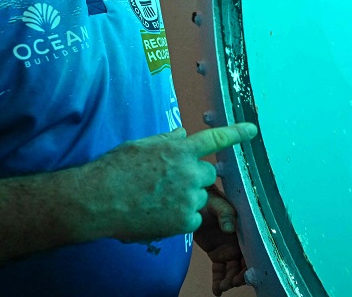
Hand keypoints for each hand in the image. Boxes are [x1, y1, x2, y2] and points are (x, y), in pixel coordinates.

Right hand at [79, 123, 257, 243]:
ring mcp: (188, 198)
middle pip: (208, 173)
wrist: (98, 201)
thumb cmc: (114, 169)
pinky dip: (180, 217)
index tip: (253, 130)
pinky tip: (157, 213)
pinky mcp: (184, 220)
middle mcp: (189, 172)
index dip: (237, 133)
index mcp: (179, 149)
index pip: (215, 138)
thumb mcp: (140, 145)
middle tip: (169, 181)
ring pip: (200, 197)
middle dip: (195, 176)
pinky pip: (192, 217)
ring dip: (186, 198)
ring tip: (157, 199)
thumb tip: (182, 134)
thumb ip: (166, 140)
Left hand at [194, 185, 246, 295]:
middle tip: (232, 282)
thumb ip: (225, 213)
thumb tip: (229, 228)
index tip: (246, 273)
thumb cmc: (209, 197)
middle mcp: (240, 242)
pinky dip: (218, 281)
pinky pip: (220, 270)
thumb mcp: (217, 201)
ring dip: (230, 280)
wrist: (194, 200)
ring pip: (233, 270)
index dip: (252, 263)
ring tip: (222, 287)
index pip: (254, 249)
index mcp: (246, 229)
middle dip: (241, 276)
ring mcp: (229, 249)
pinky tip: (216, 291)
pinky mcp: (217, 254)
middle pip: (245, 263)